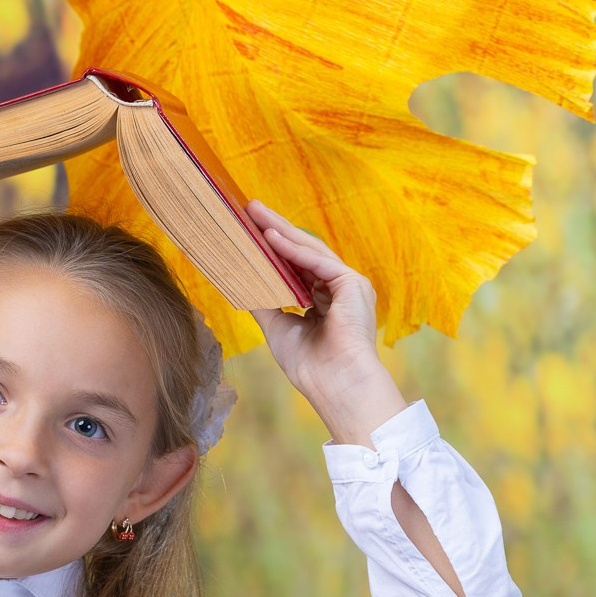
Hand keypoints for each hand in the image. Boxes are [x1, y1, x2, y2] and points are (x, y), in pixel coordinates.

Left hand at [247, 201, 406, 444]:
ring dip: (281, 231)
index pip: (295, 265)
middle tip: (249, 209)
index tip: (248, 230)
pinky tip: (271, 237)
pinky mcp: (353, 285)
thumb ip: (264, 302)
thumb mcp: (278, 328)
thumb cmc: (311, 366)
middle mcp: (339, 288)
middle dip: (275, 229)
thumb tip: (242, 283)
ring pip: (310, 250)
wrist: (336, 387)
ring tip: (255, 214)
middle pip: (302, 251)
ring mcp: (348, 285)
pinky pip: (319, 261)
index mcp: (325, 300)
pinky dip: (294, 250)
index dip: (272, 248)